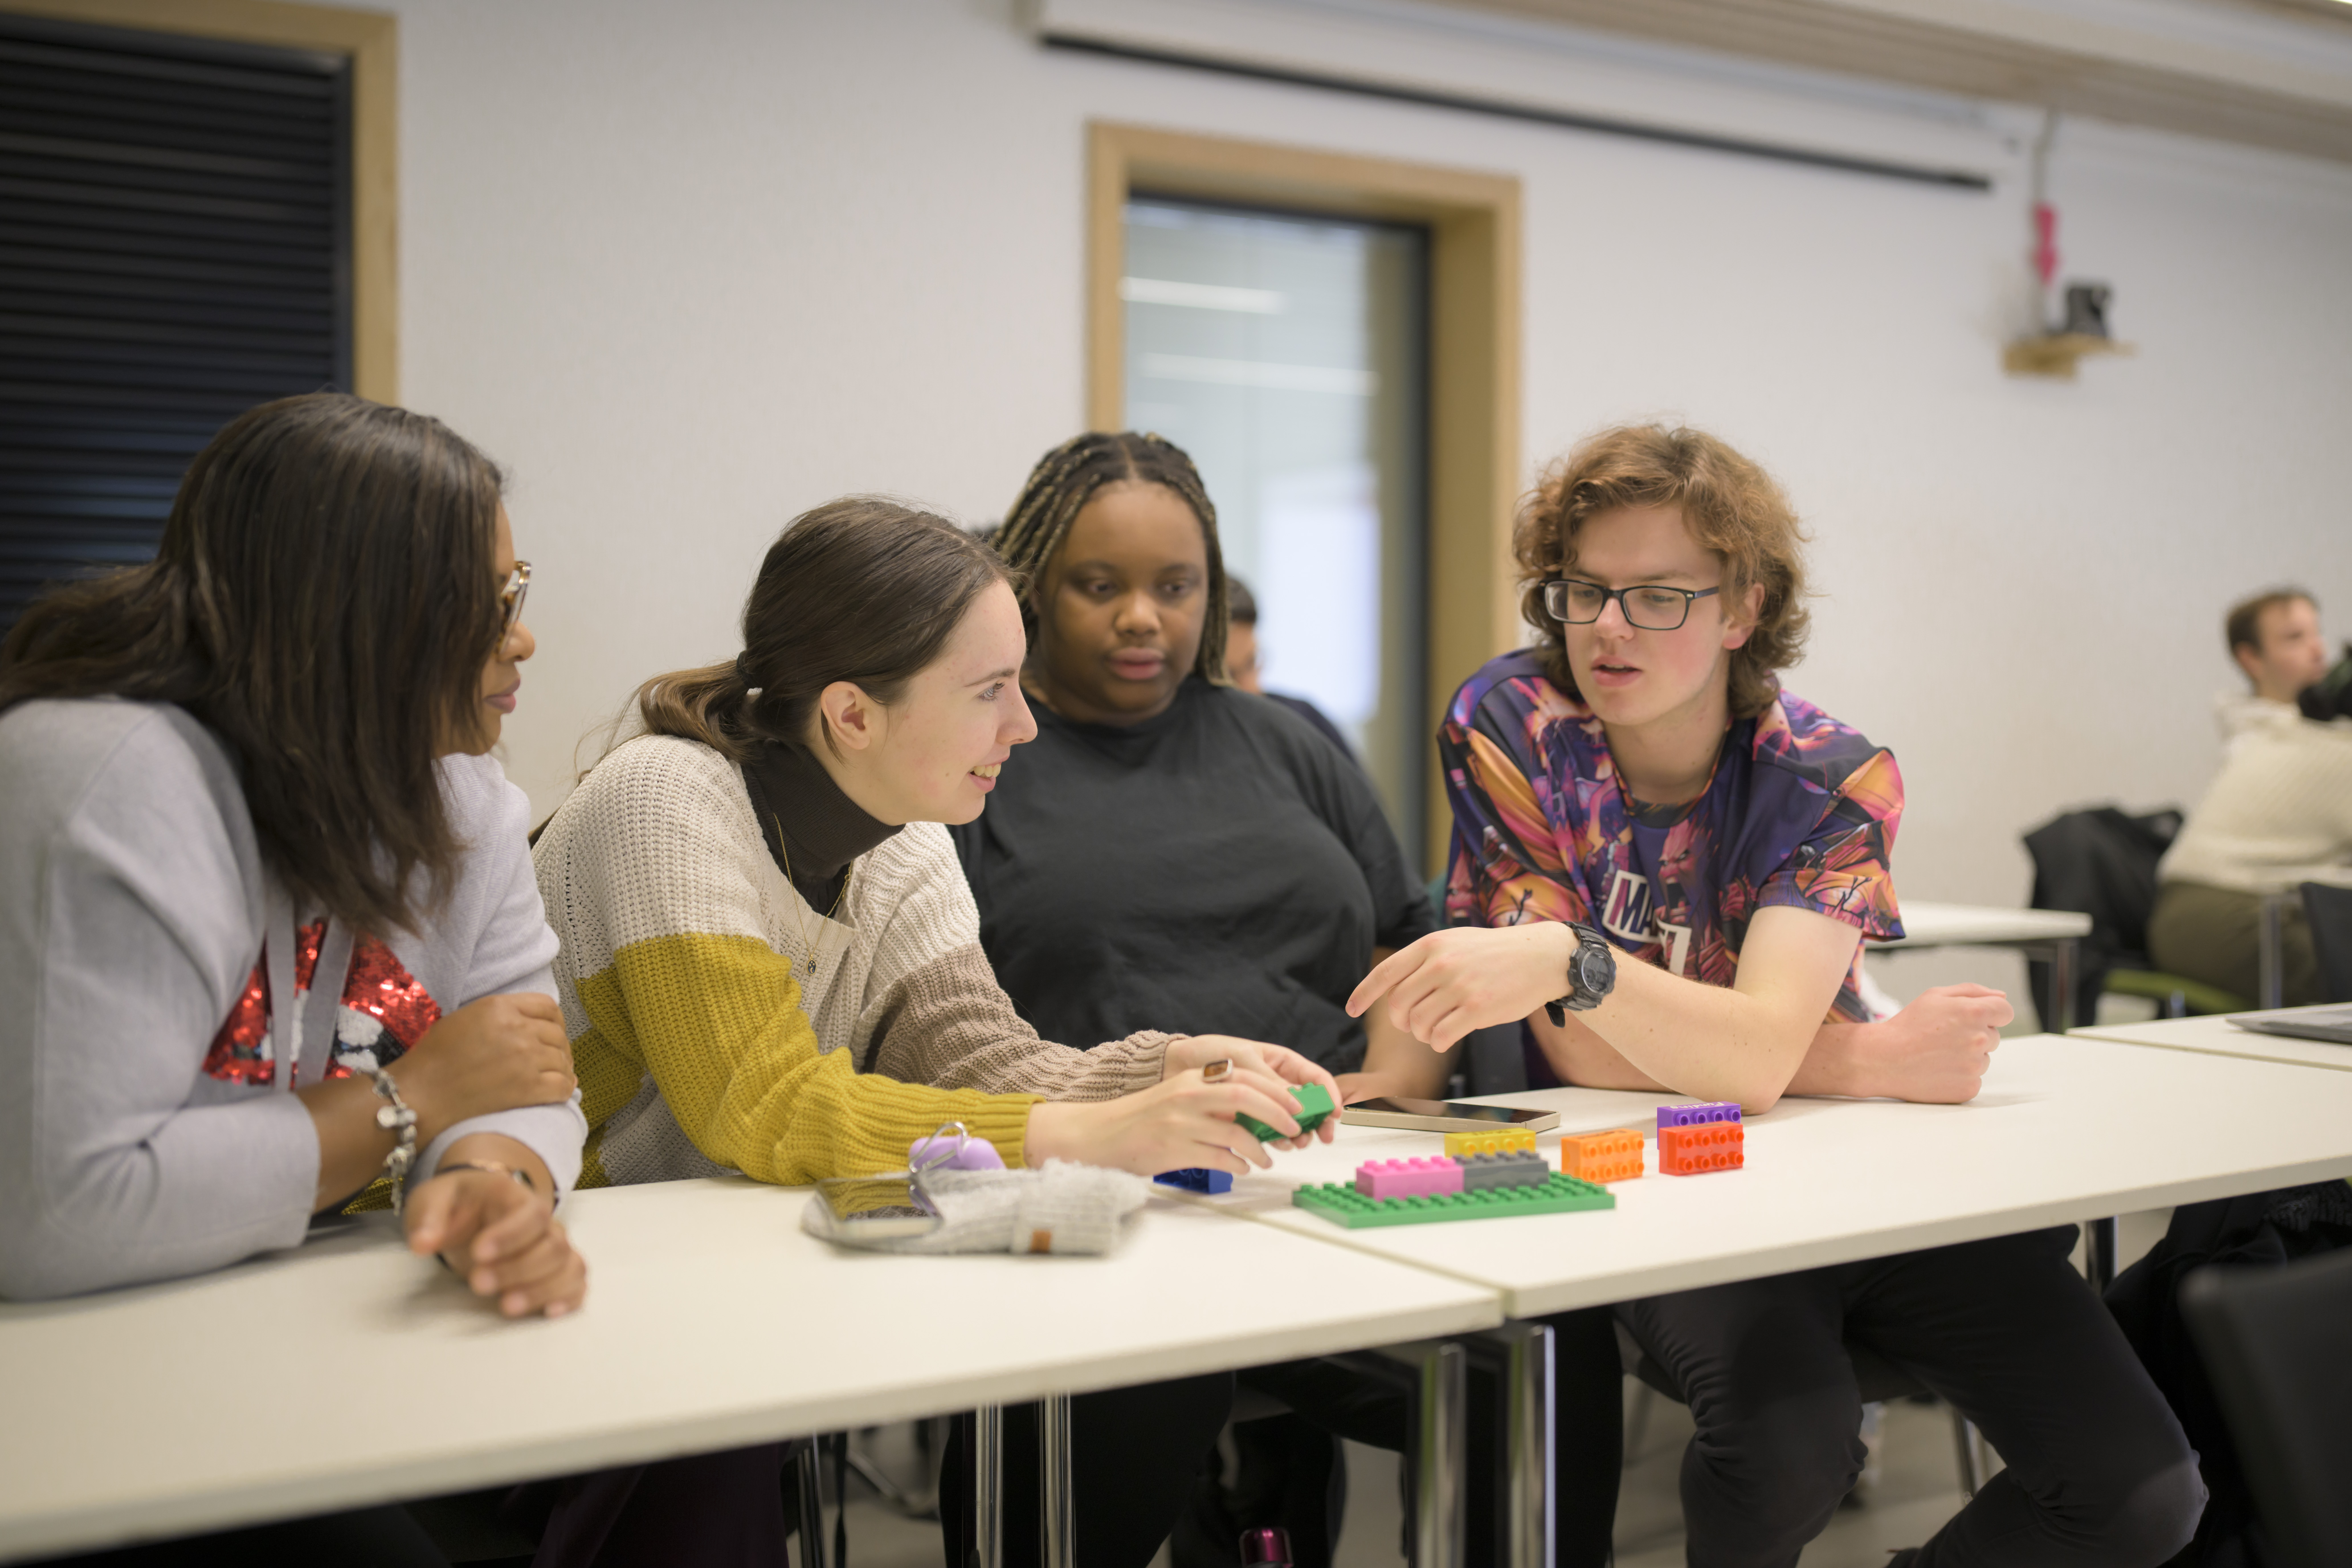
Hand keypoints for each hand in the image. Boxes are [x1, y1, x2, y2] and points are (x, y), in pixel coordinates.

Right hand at [391, 993, 574, 1144]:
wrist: (420, 1095)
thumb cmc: (434, 1059)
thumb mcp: (465, 1018)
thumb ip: (500, 1015)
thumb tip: (528, 1023)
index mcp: (500, 1007)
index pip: (547, 1006)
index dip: (555, 1021)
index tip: (552, 1032)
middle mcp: (518, 1029)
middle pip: (557, 1034)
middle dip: (559, 1046)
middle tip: (554, 1059)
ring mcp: (525, 1059)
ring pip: (562, 1060)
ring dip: (563, 1068)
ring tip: (557, 1075)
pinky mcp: (528, 1089)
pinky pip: (563, 1086)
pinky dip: (566, 1088)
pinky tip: (561, 1091)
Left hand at [405, 1166, 586, 1317]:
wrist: (475, 1205)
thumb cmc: (456, 1204)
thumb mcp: (433, 1200)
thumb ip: (428, 1218)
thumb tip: (421, 1244)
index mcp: (516, 1197)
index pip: (531, 1213)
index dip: (511, 1235)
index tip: (477, 1253)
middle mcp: (544, 1222)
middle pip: (553, 1245)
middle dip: (519, 1269)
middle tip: (477, 1283)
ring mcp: (553, 1245)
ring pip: (568, 1266)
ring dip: (542, 1289)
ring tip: (506, 1307)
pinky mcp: (555, 1269)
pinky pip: (577, 1281)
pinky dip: (569, 1297)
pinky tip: (549, 1313)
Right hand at [1025, 1066, 1312, 1176]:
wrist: (1101, 1135)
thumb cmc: (1143, 1118)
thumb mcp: (1178, 1095)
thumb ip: (1211, 1097)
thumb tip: (1254, 1110)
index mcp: (1192, 1078)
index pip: (1244, 1077)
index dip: (1276, 1090)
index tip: (1296, 1104)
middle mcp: (1188, 1096)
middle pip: (1246, 1098)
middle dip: (1278, 1113)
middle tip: (1293, 1128)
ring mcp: (1181, 1123)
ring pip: (1236, 1133)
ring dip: (1259, 1149)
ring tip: (1266, 1158)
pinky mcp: (1175, 1150)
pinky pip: (1220, 1158)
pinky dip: (1238, 1165)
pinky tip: (1242, 1168)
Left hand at [1163, 1035, 1341, 1146]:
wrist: (1175, 1066)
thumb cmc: (1209, 1053)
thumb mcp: (1242, 1061)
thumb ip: (1268, 1081)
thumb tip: (1296, 1100)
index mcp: (1281, 1062)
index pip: (1315, 1078)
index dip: (1330, 1094)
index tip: (1335, 1112)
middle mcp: (1276, 1083)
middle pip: (1309, 1104)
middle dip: (1317, 1121)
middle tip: (1319, 1137)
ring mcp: (1263, 1102)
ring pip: (1291, 1121)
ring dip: (1297, 1134)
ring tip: (1295, 1143)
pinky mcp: (1248, 1118)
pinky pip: (1268, 1131)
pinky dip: (1275, 1139)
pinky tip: (1275, 1145)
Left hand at [1348, 925, 1575, 1049]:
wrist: (1539, 957)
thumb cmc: (1494, 953)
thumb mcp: (1454, 942)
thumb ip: (1423, 960)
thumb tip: (1393, 989)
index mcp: (1430, 944)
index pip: (1385, 973)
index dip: (1364, 994)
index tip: (1352, 1009)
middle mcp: (1440, 963)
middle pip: (1398, 1005)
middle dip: (1401, 1021)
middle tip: (1413, 1024)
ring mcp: (1458, 986)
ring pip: (1418, 1024)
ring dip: (1422, 1034)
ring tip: (1436, 1029)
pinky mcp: (1476, 1009)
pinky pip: (1439, 1037)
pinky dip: (1438, 1042)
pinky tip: (1448, 1036)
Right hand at [1821, 984, 2008, 1102]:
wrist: (1883, 1059)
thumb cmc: (1909, 1025)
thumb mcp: (1935, 996)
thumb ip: (1973, 991)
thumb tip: (2003, 996)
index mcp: (1975, 1012)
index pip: (2006, 1011)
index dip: (1990, 1013)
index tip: (1971, 1018)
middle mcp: (1980, 1039)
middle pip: (1994, 1035)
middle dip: (1975, 1034)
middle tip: (1944, 1037)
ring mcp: (1975, 1066)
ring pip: (1984, 1059)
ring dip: (1968, 1056)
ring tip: (1938, 1054)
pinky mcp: (1969, 1088)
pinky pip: (1975, 1079)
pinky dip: (1960, 1076)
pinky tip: (1939, 1070)